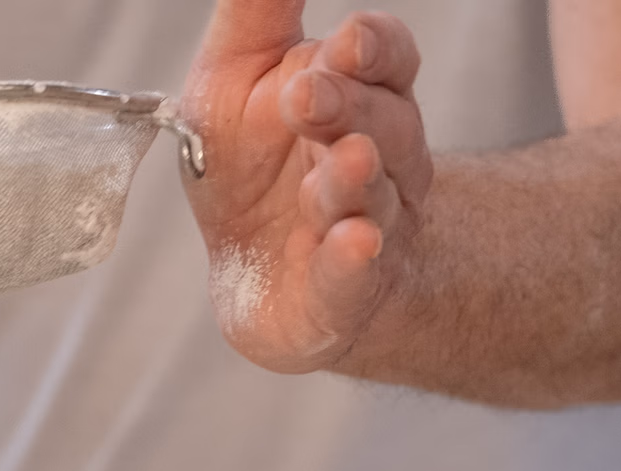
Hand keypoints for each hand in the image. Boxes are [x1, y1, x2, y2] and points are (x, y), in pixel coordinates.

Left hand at [180, 1, 433, 372]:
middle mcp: (378, 157)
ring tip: (341, 164)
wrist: (261, 278)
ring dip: (355, 180)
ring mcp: (369, 226)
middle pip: (385, 122)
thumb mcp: (233, 79)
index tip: (348, 41)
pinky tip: (355, 242)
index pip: (387, 59)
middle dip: (350, 106)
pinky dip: (354, 258)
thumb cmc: (251, 168)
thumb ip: (257, 13)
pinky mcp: (342, 293)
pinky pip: (356, 274)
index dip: (375, 48)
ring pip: (375, 197)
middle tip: (308, 95)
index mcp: (357, 94)